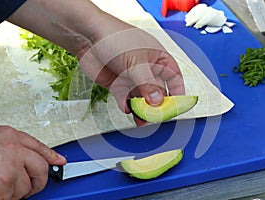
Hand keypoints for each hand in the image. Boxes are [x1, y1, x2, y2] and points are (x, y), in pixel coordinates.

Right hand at [0, 126, 65, 198]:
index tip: (60, 162)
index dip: (51, 156)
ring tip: (0, 186)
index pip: (39, 147)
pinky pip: (13, 197)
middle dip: (38, 181)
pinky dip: (6, 198)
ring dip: (16, 192)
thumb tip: (39, 158)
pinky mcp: (2, 186)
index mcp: (10, 136)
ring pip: (26, 186)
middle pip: (41, 168)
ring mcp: (8, 168)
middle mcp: (13, 149)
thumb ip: (15, 146)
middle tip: (31, 187)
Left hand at [7, 0, 184, 125]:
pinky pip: (125, 99)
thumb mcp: (136, 62)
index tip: (176, 106)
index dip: (177, 92)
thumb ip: (147, 84)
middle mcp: (146, 69)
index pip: (173, 77)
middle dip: (156, 105)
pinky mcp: (117, 84)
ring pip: (141, 98)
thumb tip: (157, 102)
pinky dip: (126, 105)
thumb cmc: (115, 38)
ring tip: (141, 119)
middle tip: (154, 115)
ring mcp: (132, 77)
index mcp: (158, 58)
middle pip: (157, 92)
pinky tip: (126, 108)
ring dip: (141, 109)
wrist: (87, 37)